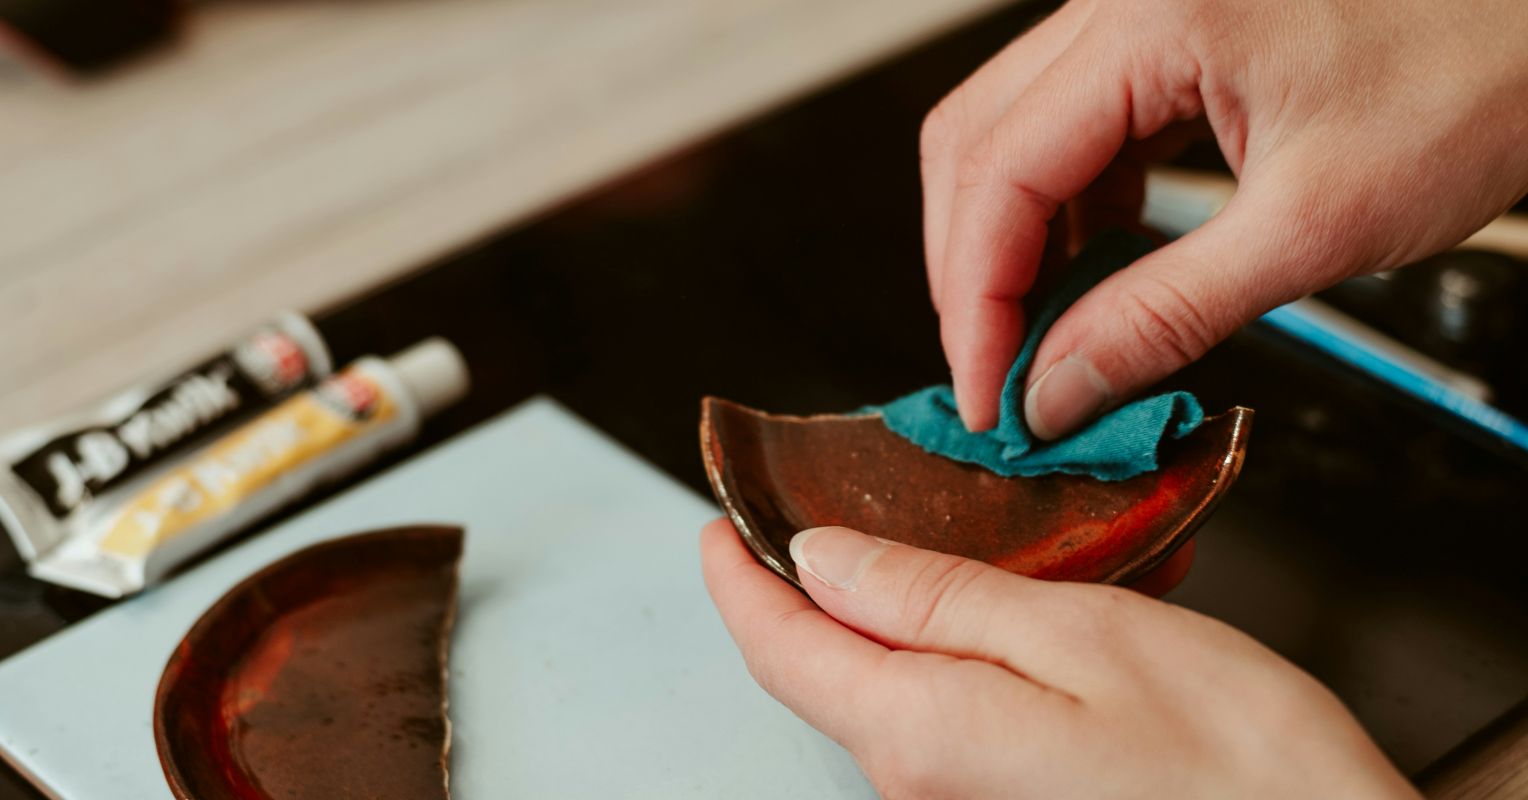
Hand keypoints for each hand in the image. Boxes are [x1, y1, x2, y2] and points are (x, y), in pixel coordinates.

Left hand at [701, 519, 1418, 798]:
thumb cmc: (1234, 770)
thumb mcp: (1080, 636)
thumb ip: (937, 598)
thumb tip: (825, 561)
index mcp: (919, 731)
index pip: (780, 646)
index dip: (738, 576)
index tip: (720, 522)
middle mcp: (923, 780)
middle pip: (827, 665)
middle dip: (815, 581)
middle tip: (827, 503)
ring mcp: (964, 796)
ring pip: (891, 680)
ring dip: (901, 604)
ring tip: (940, 536)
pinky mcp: (1009, 796)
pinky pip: (951, 706)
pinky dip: (963, 642)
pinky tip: (1020, 603)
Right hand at [922, 0, 1527, 434]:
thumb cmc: (1481, 75)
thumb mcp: (1314, 225)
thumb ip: (1164, 315)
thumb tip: (1059, 387)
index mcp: (1156, 18)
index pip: (1000, 170)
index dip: (976, 299)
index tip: (988, 391)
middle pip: (976, 142)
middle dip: (973, 273)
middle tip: (1000, 374)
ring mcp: (1139, 14)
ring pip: (1009, 134)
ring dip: (1011, 243)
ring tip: (1045, 334)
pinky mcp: (1164, 40)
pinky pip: (1071, 127)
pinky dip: (1063, 211)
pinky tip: (1091, 270)